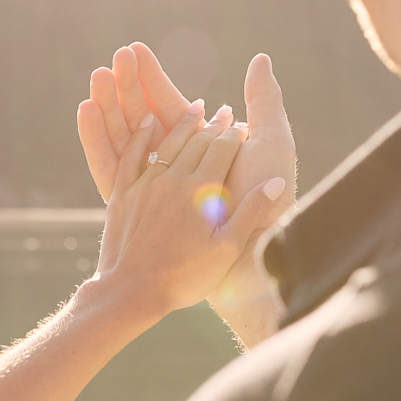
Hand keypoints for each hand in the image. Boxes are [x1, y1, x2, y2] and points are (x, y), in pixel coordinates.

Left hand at [77, 44, 298, 344]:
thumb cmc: (186, 276)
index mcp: (202, 191)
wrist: (133, 292)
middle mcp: (174, 179)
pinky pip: (132, 155)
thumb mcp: (227, 248)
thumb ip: (252, 211)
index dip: (235, 136)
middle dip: (215, 125)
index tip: (244, 125)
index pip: (224, 151)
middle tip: (225, 111)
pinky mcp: (124, 194)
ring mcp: (147, 185)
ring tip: (196, 108)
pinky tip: (146, 122)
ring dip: (184, 123)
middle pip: (198, 142)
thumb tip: (276, 182)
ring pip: (169, 143)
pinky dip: (142, 136)